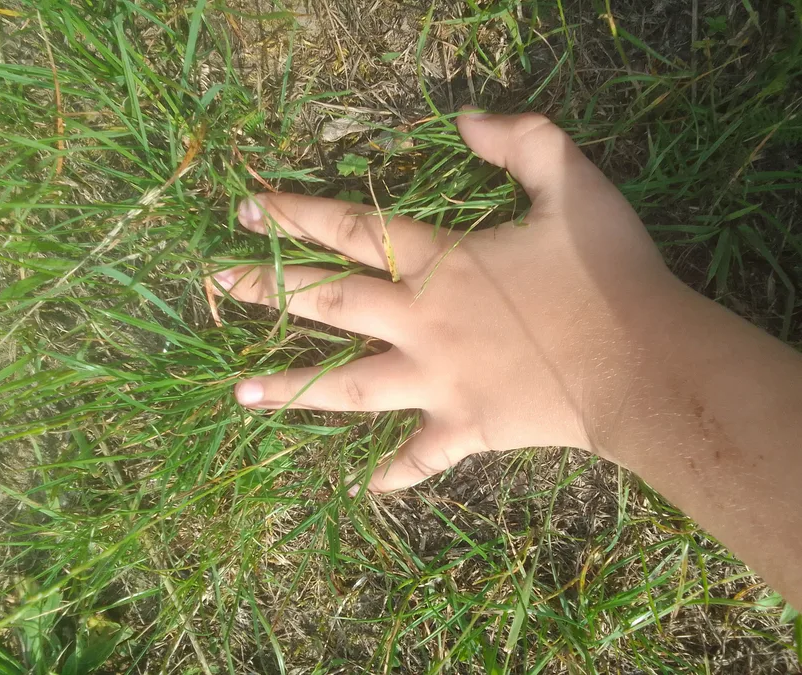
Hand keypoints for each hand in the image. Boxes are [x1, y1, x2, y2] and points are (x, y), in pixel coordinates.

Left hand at [215, 110, 678, 492]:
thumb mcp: (575, 183)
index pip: (351, 230)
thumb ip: (521, 140)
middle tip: (214, 282)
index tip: (246, 208)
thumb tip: (463, 118)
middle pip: (328, 302)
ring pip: (347, 386)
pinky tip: (369, 486)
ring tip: (241, 394)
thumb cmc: (611, 274)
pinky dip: (397, 472)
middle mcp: (421, 323)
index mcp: (441, 264)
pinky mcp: (464, 428)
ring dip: (292, 390)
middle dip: (267, 289)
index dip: (296, 214)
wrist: (645, 366)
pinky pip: (420, 456)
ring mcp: (436, 382)